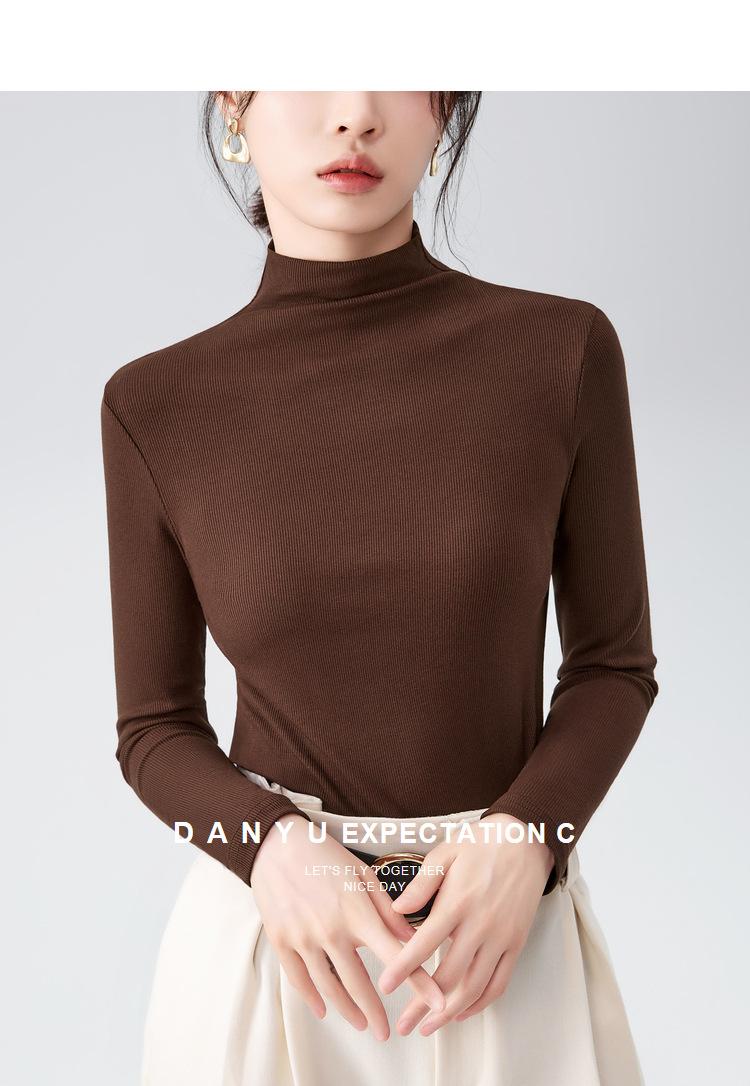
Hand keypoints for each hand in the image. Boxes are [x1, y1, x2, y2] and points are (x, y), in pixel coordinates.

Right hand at [250, 814, 445, 1040]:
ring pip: (329, 987)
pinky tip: (324, 1009)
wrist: (275, 845)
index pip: (394, 954)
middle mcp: (330, 930)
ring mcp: (303, 938)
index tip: (437, 1002)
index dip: (418, 981)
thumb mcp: (362, 873)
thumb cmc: (324, 855)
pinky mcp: (281, 941)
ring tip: (361, 1023)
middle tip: (386, 1032)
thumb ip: (387, 908)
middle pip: (359, 983)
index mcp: (356, 912)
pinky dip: (312, 999)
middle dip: (376, 1012)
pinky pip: (299, 979)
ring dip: (347, 1010)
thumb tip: (412, 936)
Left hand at [376, 812, 553, 1034]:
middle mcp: (481, 924)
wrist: (526, 840)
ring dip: (450, 1012)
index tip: (384, 986)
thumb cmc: (480, 844)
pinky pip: (499, 983)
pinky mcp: (516, 943)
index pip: (424, 943)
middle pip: (449, 976)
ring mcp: (501, 937)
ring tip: (428, 1027)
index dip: (403, 968)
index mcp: (458, 901)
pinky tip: (461, 1011)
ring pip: (474, 987)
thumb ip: (422, 884)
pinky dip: (480, 1003)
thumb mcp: (445, 853)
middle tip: (403, 1024)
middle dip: (423, 1004)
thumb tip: (396, 912)